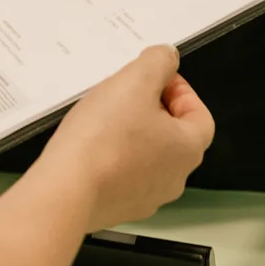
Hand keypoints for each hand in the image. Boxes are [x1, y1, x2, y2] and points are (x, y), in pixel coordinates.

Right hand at [39, 46, 213, 230]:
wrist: (66, 190)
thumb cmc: (103, 139)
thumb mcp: (135, 80)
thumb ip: (158, 61)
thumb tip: (167, 57)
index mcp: (188, 149)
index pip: (198, 114)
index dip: (179, 90)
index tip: (155, 78)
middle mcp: (174, 178)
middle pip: (172, 134)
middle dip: (152, 110)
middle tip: (126, 95)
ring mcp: (147, 197)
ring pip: (147, 155)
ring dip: (131, 134)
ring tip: (104, 119)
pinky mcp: (119, 207)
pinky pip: (122, 174)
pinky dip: (112, 158)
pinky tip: (91, 146)